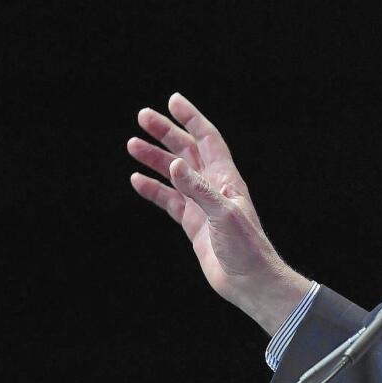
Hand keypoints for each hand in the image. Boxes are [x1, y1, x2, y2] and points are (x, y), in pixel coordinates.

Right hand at [128, 93, 310, 333]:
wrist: (249, 281)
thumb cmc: (246, 248)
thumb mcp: (224, 215)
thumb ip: (199, 190)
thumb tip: (175, 164)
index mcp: (227, 179)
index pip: (208, 139)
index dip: (192, 119)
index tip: (173, 100)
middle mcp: (214, 187)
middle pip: (187, 151)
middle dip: (166, 132)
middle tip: (142, 116)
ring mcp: (203, 205)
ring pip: (175, 174)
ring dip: (155, 159)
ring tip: (131, 144)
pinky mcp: (194, 224)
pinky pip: (169, 201)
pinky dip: (153, 189)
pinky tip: (137, 180)